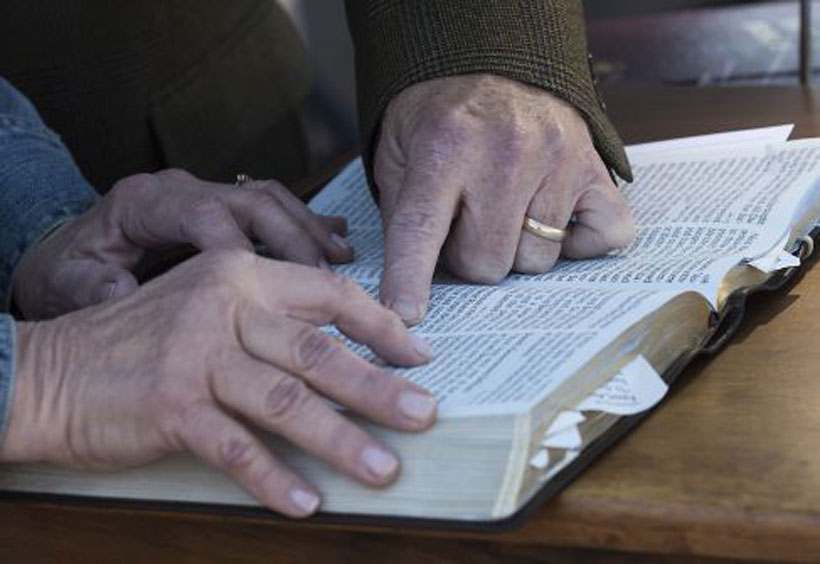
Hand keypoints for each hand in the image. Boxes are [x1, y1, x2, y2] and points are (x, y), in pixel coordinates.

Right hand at [1, 250, 435, 516]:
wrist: (53, 371)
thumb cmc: (141, 340)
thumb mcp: (207, 306)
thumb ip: (271, 321)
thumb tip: (346, 356)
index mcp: (240, 274)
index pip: (329, 294)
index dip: (380, 327)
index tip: (419, 356)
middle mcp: (222, 306)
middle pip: (317, 352)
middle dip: (378, 387)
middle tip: (424, 415)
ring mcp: (195, 355)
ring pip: (286, 401)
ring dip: (341, 439)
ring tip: (385, 468)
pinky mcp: (171, 406)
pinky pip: (237, 448)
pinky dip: (275, 479)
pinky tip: (308, 502)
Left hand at [13, 169, 352, 319]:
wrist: (75, 259)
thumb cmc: (72, 273)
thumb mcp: (67, 283)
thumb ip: (91, 287)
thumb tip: (122, 292)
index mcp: (145, 201)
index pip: (202, 212)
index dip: (236, 246)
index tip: (261, 285)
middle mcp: (183, 190)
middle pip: (250, 199)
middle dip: (293, 235)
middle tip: (325, 273)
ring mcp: (208, 196)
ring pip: (271, 200)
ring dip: (309, 228)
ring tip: (342, 257)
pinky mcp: (225, 211)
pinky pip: (274, 210)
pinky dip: (307, 226)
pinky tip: (337, 243)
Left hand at [374, 74, 634, 323]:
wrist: (494, 59)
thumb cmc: (442, 117)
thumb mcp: (399, 152)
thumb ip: (402, 215)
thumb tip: (406, 291)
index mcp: (446, 146)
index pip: (422, 229)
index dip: (410, 279)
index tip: (405, 317)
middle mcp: (508, 152)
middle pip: (487, 263)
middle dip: (469, 258)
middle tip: (466, 224)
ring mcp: (559, 159)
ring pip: (536, 261)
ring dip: (516, 249)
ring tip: (505, 212)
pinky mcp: (596, 168)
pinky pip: (604, 239)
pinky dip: (579, 242)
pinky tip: (551, 216)